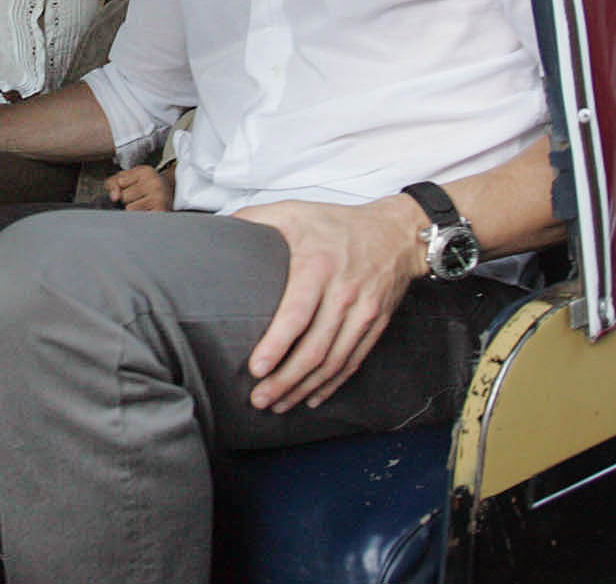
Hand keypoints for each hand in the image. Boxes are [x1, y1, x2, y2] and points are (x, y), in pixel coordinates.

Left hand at [104, 165, 172, 211]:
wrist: (170, 190)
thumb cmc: (145, 183)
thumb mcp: (128, 176)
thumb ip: (113, 183)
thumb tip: (114, 197)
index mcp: (145, 171)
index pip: (120, 182)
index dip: (122, 187)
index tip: (131, 185)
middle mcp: (154, 183)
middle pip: (124, 197)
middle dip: (127, 199)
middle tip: (139, 196)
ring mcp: (160, 198)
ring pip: (130, 209)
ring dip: (133, 209)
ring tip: (143, 203)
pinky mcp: (162, 212)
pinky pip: (139, 218)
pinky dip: (139, 217)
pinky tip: (146, 211)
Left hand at [233, 195, 426, 412]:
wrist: (396, 233)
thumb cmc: (336, 222)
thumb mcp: (293, 210)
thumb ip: (254, 219)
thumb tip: (218, 228)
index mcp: (317, 266)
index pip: (296, 313)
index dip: (277, 344)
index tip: (256, 368)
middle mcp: (343, 293)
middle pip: (315, 347)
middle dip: (285, 379)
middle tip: (259, 400)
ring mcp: (363, 312)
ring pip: (334, 361)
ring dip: (305, 388)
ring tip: (278, 405)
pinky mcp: (376, 325)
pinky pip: (353, 361)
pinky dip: (332, 384)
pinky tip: (312, 398)